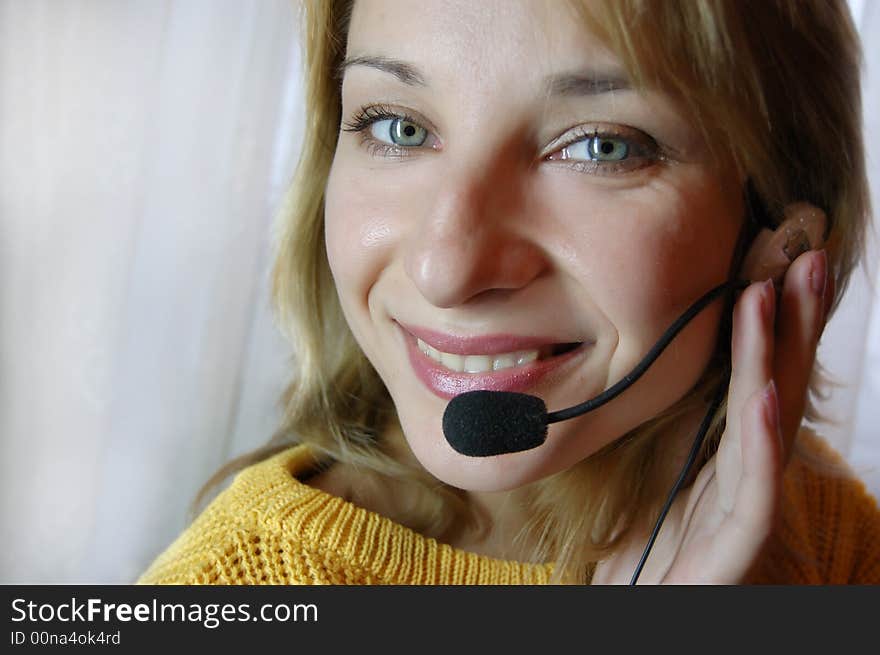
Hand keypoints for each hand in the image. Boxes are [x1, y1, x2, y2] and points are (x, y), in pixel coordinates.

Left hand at [591, 247, 833, 583]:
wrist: (630, 606)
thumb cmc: (642, 537)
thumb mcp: (652, 460)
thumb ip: (671, 414)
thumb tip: (655, 349)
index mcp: (726, 449)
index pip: (755, 375)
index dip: (770, 321)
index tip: (775, 259)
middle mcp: (745, 470)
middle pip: (776, 385)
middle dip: (793, 321)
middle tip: (805, 256)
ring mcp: (745, 507)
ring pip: (769, 423)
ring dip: (775, 356)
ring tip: (778, 295)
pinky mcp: (735, 547)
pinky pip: (754, 490)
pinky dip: (761, 441)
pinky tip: (766, 393)